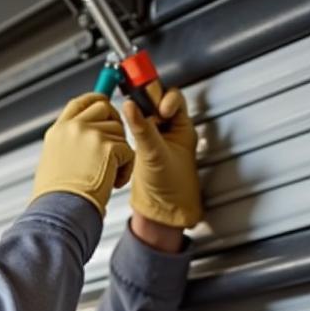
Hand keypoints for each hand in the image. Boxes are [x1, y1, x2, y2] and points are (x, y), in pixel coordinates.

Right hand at [31, 93, 134, 216]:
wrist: (59, 213)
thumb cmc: (55, 199)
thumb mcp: (53, 163)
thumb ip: (68, 144)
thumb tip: (84, 137)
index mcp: (58, 131)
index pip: (80, 102)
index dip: (95, 101)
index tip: (104, 105)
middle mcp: (73, 128)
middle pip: (104, 108)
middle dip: (114, 124)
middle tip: (114, 148)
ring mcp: (90, 135)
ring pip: (119, 132)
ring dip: (119, 154)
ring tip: (107, 177)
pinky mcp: (107, 148)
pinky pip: (128, 151)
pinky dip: (126, 170)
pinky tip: (113, 184)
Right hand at [123, 88, 201, 228]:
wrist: (160, 212)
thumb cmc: (171, 189)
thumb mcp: (155, 154)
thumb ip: (143, 129)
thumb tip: (130, 106)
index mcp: (183, 128)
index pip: (173, 98)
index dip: (161, 98)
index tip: (153, 107)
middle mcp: (171, 130)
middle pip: (156, 102)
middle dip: (145, 102)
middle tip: (135, 104)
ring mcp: (157, 138)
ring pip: (145, 114)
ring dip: (137, 114)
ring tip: (130, 118)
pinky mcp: (144, 147)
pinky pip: (137, 127)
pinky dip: (131, 125)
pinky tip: (126, 130)